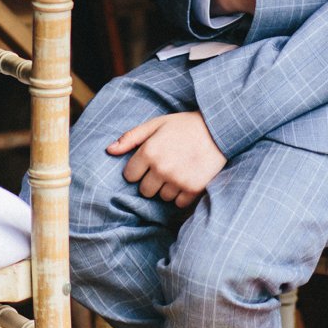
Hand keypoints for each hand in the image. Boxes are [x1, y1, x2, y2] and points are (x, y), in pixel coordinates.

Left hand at [108, 111, 225, 209]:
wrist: (219, 129)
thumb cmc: (184, 125)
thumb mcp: (156, 124)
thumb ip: (131, 137)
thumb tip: (109, 150)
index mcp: (149, 151)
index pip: (129, 176)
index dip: (137, 170)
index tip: (148, 163)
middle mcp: (161, 168)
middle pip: (145, 190)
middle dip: (151, 181)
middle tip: (165, 167)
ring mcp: (178, 180)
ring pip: (162, 197)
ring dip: (167, 188)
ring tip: (179, 170)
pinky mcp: (193, 189)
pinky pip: (179, 203)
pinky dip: (182, 195)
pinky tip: (188, 179)